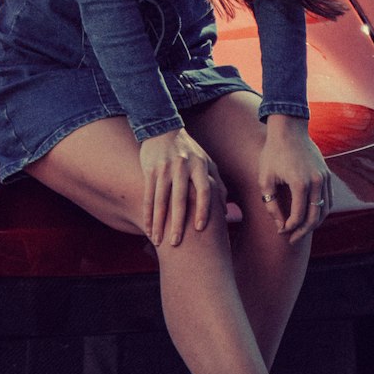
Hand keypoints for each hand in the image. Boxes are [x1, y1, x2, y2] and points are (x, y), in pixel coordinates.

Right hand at [140, 128, 225, 247]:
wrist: (163, 129)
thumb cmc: (189, 151)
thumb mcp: (206, 162)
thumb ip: (217, 184)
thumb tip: (226, 209)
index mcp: (199, 164)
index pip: (203, 190)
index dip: (203, 209)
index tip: (200, 229)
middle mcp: (182, 165)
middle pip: (179, 198)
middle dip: (177, 223)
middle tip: (176, 244)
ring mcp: (164, 168)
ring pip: (160, 199)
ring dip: (158, 222)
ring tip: (158, 241)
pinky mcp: (150, 170)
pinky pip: (148, 196)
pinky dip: (148, 214)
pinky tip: (148, 228)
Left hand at [259, 116, 330, 244]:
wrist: (288, 128)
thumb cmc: (273, 152)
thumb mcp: (265, 179)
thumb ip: (271, 205)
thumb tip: (280, 226)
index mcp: (300, 183)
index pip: (298, 216)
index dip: (290, 228)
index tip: (281, 232)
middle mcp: (316, 181)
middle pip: (315, 217)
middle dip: (303, 231)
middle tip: (292, 240)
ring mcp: (324, 177)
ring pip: (325, 209)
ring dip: (315, 223)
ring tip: (301, 230)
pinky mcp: (327, 174)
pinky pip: (328, 198)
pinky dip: (321, 210)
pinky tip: (310, 216)